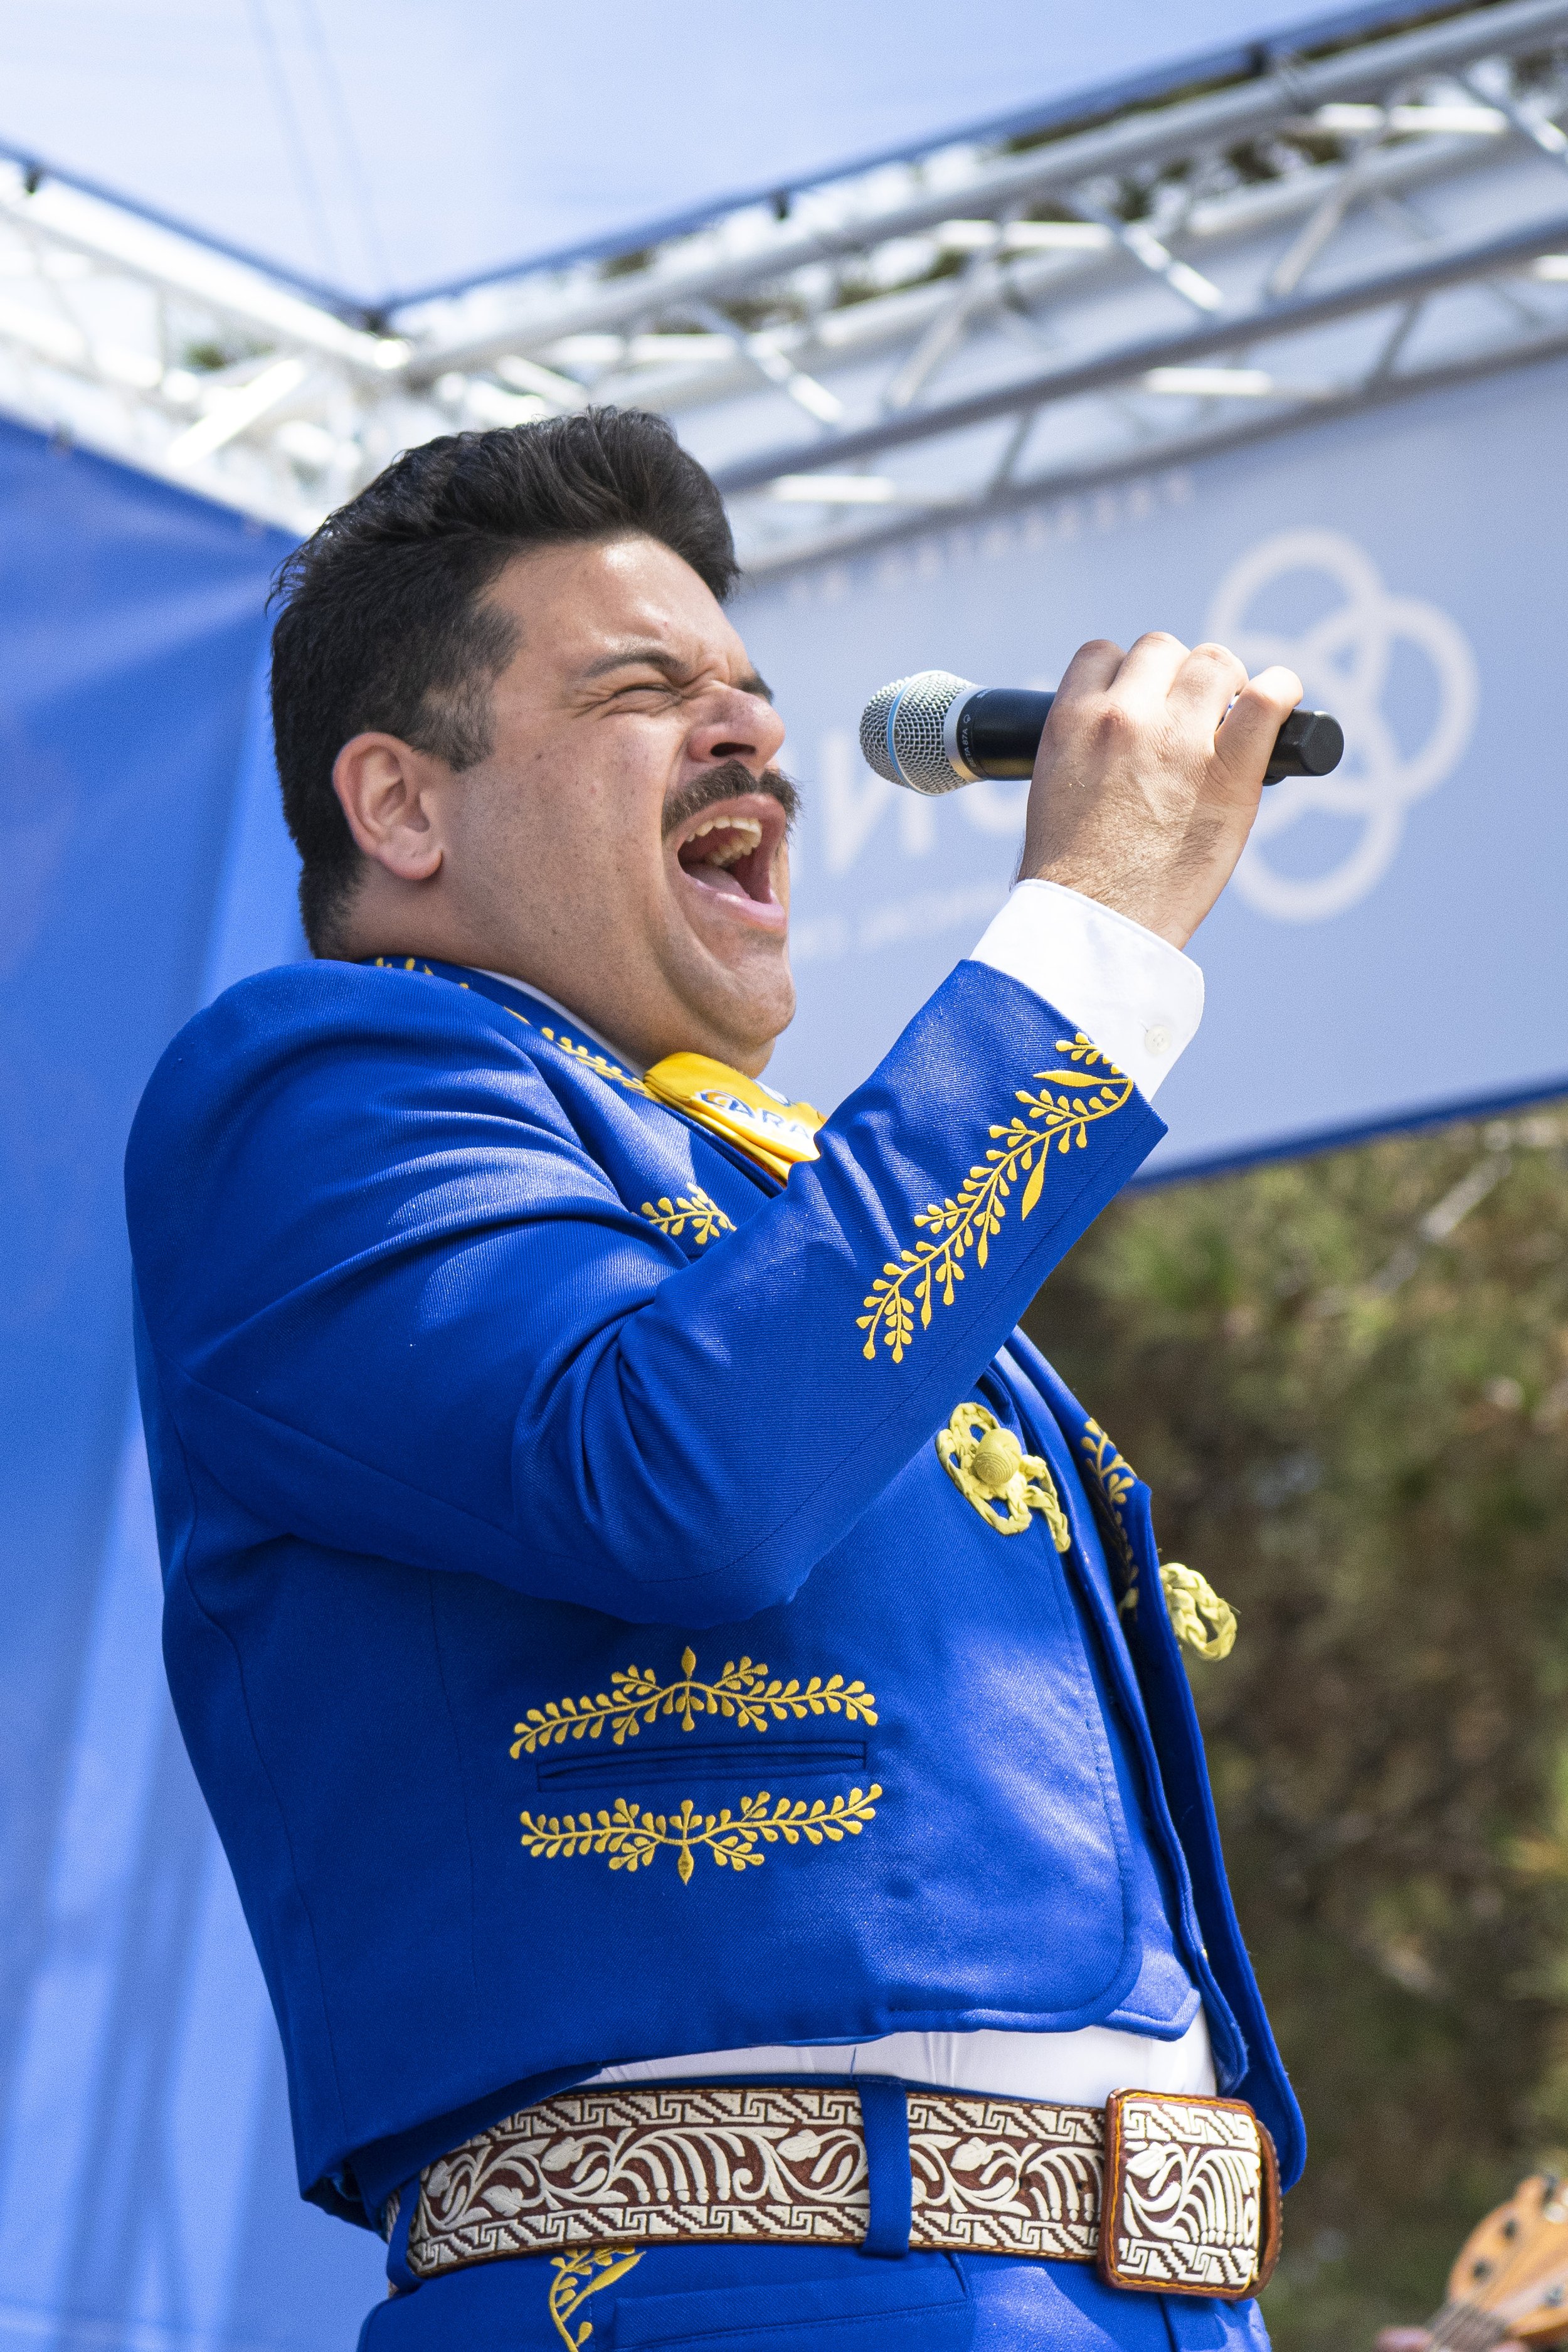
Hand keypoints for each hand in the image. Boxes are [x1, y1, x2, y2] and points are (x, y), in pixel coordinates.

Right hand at [1019, 633, 1303, 948]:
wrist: (1093, 927)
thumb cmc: (1069, 879)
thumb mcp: (1051, 791)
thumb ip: (1082, 750)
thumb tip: (1111, 744)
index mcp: (1071, 721)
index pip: (1103, 655)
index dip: (1127, 678)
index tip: (1141, 706)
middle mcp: (1123, 718)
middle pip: (1161, 650)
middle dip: (1175, 679)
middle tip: (1188, 720)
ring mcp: (1179, 741)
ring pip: (1214, 664)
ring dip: (1224, 685)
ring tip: (1228, 722)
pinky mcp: (1230, 772)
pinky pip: (1269, 699)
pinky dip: (1283, 692)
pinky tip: (1283, 705)